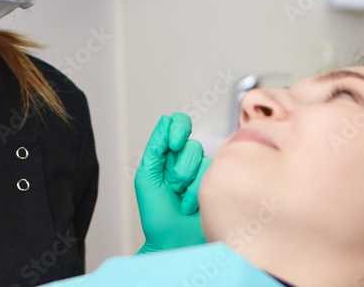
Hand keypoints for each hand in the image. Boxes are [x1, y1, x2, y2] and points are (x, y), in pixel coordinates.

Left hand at [134, 112, 210, 252]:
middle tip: (173, 185)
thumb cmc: (156, 214)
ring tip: (181, 200)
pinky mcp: (217, 185)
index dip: (179, 127)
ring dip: (187, 183)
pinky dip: (196, 193)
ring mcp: (203, 173)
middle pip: (191, 144)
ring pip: (202, 160)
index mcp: (168, 155)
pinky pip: (211, 176)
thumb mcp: (147, 177)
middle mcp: (187, 160)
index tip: (174, 144)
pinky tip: (192, 207)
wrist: (172, 242)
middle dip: (179, 167)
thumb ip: (156, 148)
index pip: (178, 124)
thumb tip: (165, 120)